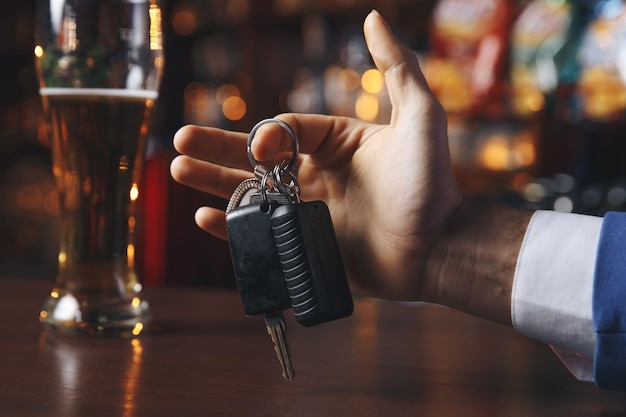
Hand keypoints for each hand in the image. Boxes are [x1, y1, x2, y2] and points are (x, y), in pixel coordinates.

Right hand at [170, 11, 462, 301]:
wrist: (440, 250)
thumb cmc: (432, 185)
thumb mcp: (421, 118)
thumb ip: (397, 68)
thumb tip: (373, 18)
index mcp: (335, 143)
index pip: (286, 130)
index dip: (268, 135)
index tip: (261, 147)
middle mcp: (316, 175)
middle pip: (255, 158)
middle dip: (216, 148)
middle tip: (179, 142)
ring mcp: (308, 212)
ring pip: (250, 195)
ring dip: (212, 183)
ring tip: (177, 171)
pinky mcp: (306, 246)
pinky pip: (261, 235)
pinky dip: (232, 228)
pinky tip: (204, 217)